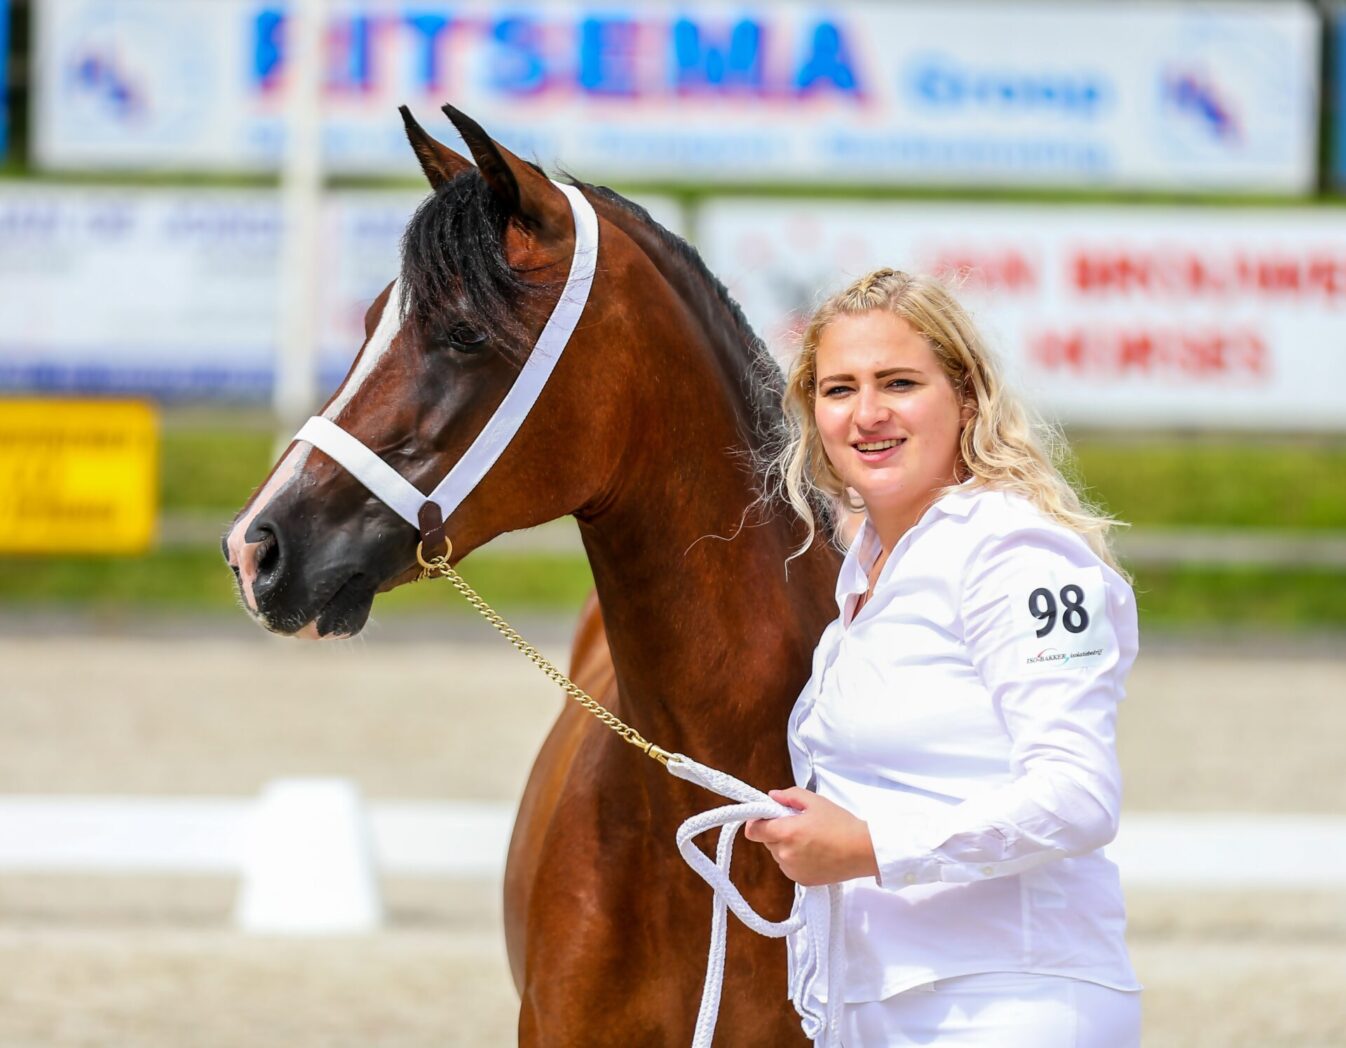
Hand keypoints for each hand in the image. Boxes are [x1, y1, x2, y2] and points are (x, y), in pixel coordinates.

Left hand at [743, 788, 878, 886]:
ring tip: (810, 839)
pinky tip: (815, 852)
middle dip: (776, 831)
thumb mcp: (815, 801)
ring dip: (786, 846)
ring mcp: (792, 871)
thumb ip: (790, 795)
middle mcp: (785, 855)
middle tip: (797, 824)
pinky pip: (789, 867)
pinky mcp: (802, 881)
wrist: (863, 851)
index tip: (768, 816)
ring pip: (778, 854)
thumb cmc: (841, 824)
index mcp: (786, 833)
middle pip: (766, 841)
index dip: (757, 821)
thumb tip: (772, 796)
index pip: (753, 831)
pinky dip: (796, 859)